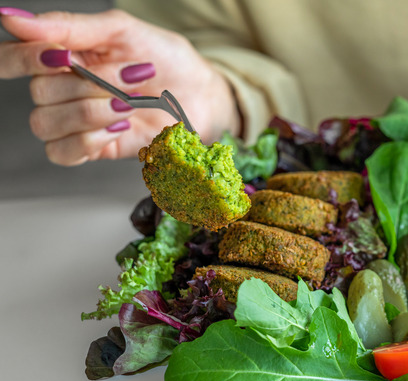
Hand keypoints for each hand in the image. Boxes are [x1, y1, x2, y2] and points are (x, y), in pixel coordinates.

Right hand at [0, 8, 239, 164]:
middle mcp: (61, 89)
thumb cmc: (166, 60)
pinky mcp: (92, 148)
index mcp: (62, 55)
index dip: (22, 58)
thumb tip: (10, 17)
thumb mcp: (122, 31)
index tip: (57, 56)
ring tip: (128, 104)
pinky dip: (90, 139)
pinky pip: (63, 152)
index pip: (10, 58)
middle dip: (90, 85)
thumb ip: (68, 26)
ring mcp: (75, 121)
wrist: (202, 95)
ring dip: (91, 112)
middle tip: (131, 78)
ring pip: (46, 123)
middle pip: (38, 92)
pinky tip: (120, 127)